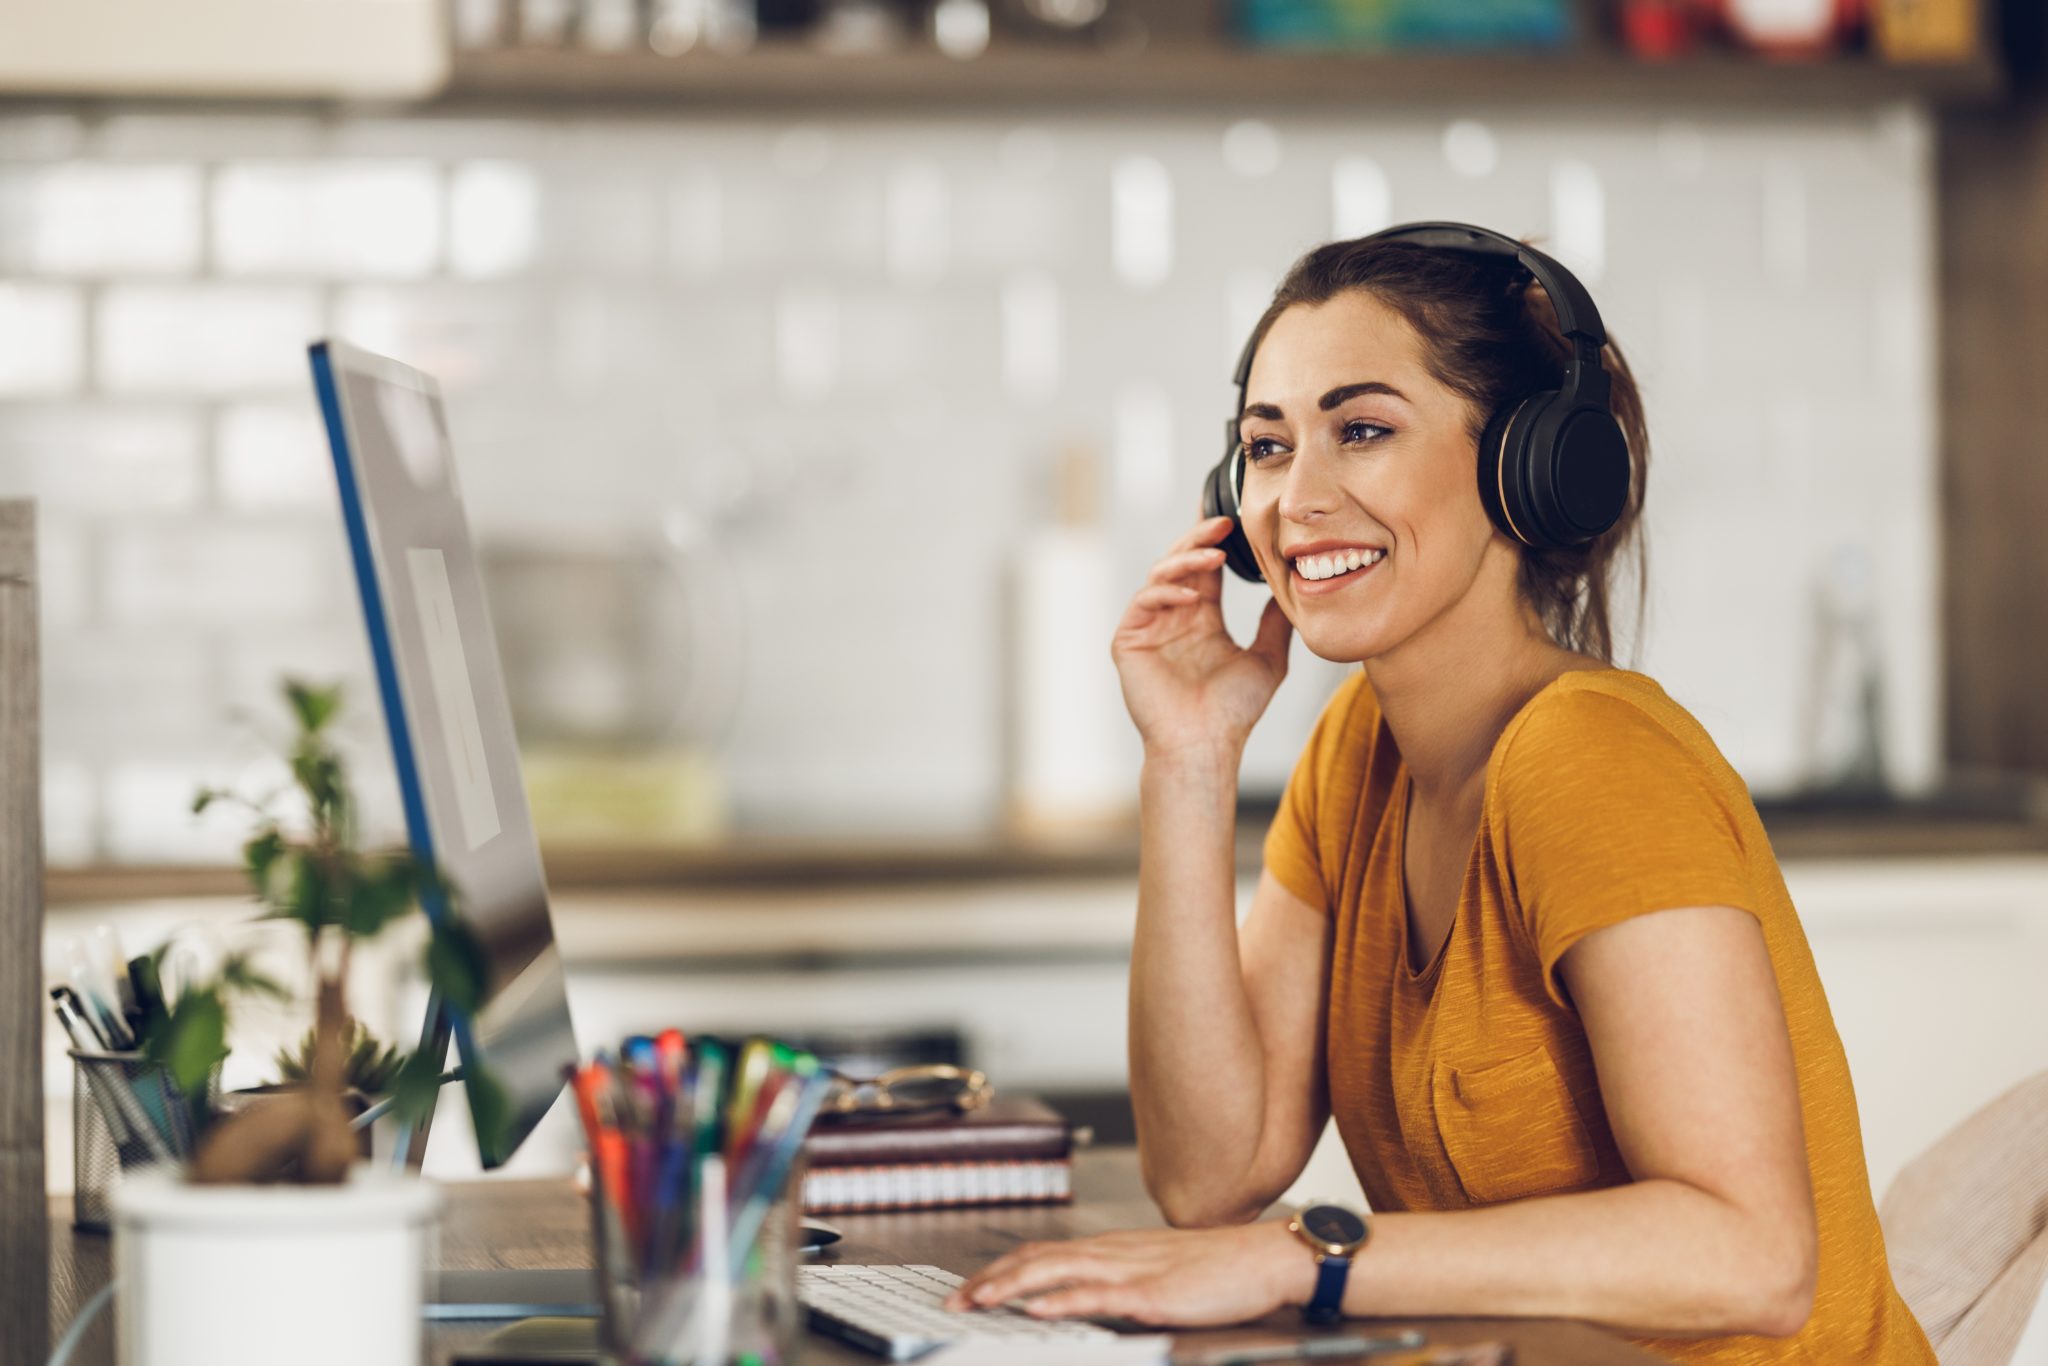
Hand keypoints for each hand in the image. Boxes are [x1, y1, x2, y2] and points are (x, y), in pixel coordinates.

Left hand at [942, 1221, 1311, 1327]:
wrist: (1265, 1259)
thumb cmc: (1219, 1270)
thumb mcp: (1157, 1272)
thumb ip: (1120, 1282)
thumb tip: (1082, 1298)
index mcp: (1113, 1248)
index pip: (1043, 1252)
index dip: (1002, 1268)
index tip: (970, 1287)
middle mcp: (1114, 1252)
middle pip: (1038, 1258)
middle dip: (991, 1279)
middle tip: (954, 1301)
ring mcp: (1132, 1270)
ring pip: (1056, 1271)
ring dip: (1011, 1286)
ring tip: (979, 1301)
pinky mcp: (1152, 1293)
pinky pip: (1098, 1294)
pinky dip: (1061, 1299)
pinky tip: (1037, 1308)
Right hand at [1111, 516, 1292, 757]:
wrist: (1204, 745)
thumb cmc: (1233, 712)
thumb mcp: (1267, 659)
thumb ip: (1275, 623)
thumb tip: (1290, 588)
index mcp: (1201, 620)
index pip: (1205, 569)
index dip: (1216, 543)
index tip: (1237, 522)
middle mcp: (1173, 618)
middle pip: (1180, 562)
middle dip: (1199, 539)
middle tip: (1223, 523)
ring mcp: (1149, 628)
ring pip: (1160, 575)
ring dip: (1185, 560)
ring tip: (1213, 555)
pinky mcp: (1129, 641)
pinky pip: (1143, 602)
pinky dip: (1164, 591)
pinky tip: (1189, 593)